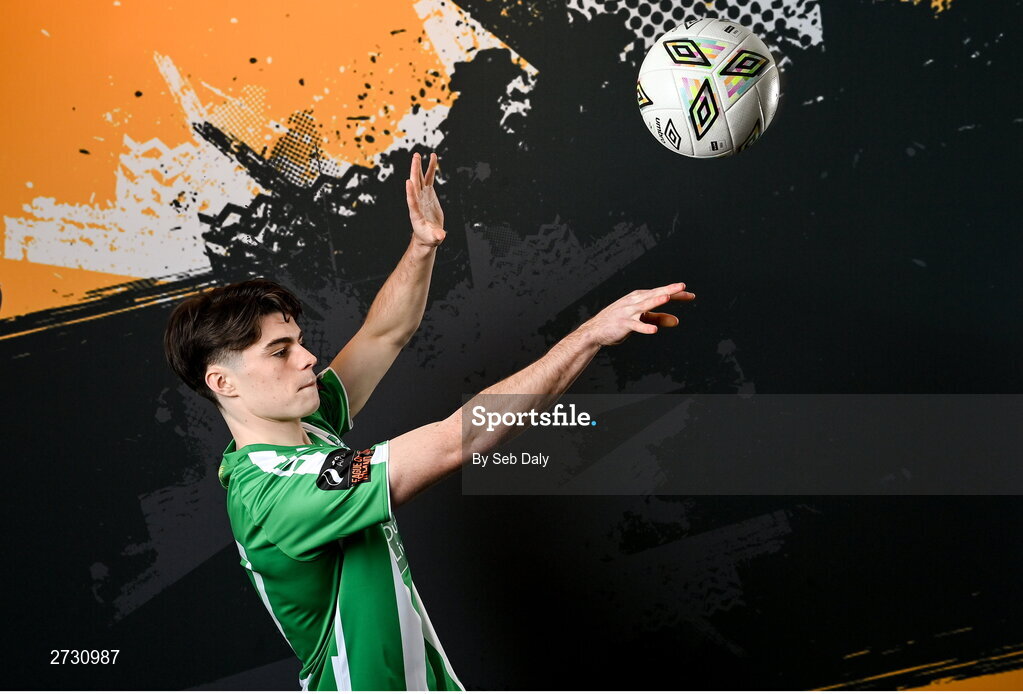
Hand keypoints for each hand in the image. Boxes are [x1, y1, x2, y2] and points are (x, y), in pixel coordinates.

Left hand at [406, 152, 445, 247]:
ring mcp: (422, 195)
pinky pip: (429, 178)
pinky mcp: (428, 193)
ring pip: (420, 178)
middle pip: (415, 184)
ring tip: (418, 154)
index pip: (412, 201)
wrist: (428, 234)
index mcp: (416, 212)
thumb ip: (437, 236)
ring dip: (419, 166)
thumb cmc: (429, 237)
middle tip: (415, 158)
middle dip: (415, 171)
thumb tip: (441, 236)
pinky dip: (431, 169)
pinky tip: (432, 158)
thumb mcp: (433, 238)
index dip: (410, 192)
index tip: (408, 182)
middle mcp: (417, 201)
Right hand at [579, 283, 695, 346]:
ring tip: (667, 297)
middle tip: (682, 287)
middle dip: (668, 290)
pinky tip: (654, 331)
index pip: (660, 293)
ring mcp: (628, 312)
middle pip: (654, 294)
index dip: (676, 294)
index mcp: (639, 297)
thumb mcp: (642, 319)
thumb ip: (659, 319)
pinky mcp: (623, 324)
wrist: (595, 331)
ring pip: (644, 305)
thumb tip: (677, 320)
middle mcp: (634, 301)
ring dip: (655, 301)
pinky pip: (635, 326)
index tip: (691, 295)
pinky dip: (644, 327)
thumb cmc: (620, 322)